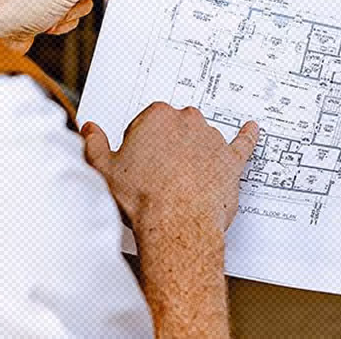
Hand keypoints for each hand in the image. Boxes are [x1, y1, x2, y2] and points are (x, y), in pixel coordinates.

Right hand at [81, 104, 258, 237]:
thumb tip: (89, 129)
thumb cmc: (144, 198)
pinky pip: (243, 144)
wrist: (176, 224)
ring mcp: (212, 140)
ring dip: (196, 151)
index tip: (139, 162)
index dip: (141, 144)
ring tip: (182, 179)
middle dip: (168, 145)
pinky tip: (251, 130)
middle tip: (158, 172)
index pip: (147, 121)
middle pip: (176, 126)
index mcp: (156, 116)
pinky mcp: (231, 160)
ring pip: (203, 138)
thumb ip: (95, 144)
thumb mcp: (104, 169)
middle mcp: (187, 121)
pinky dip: (247, 137)